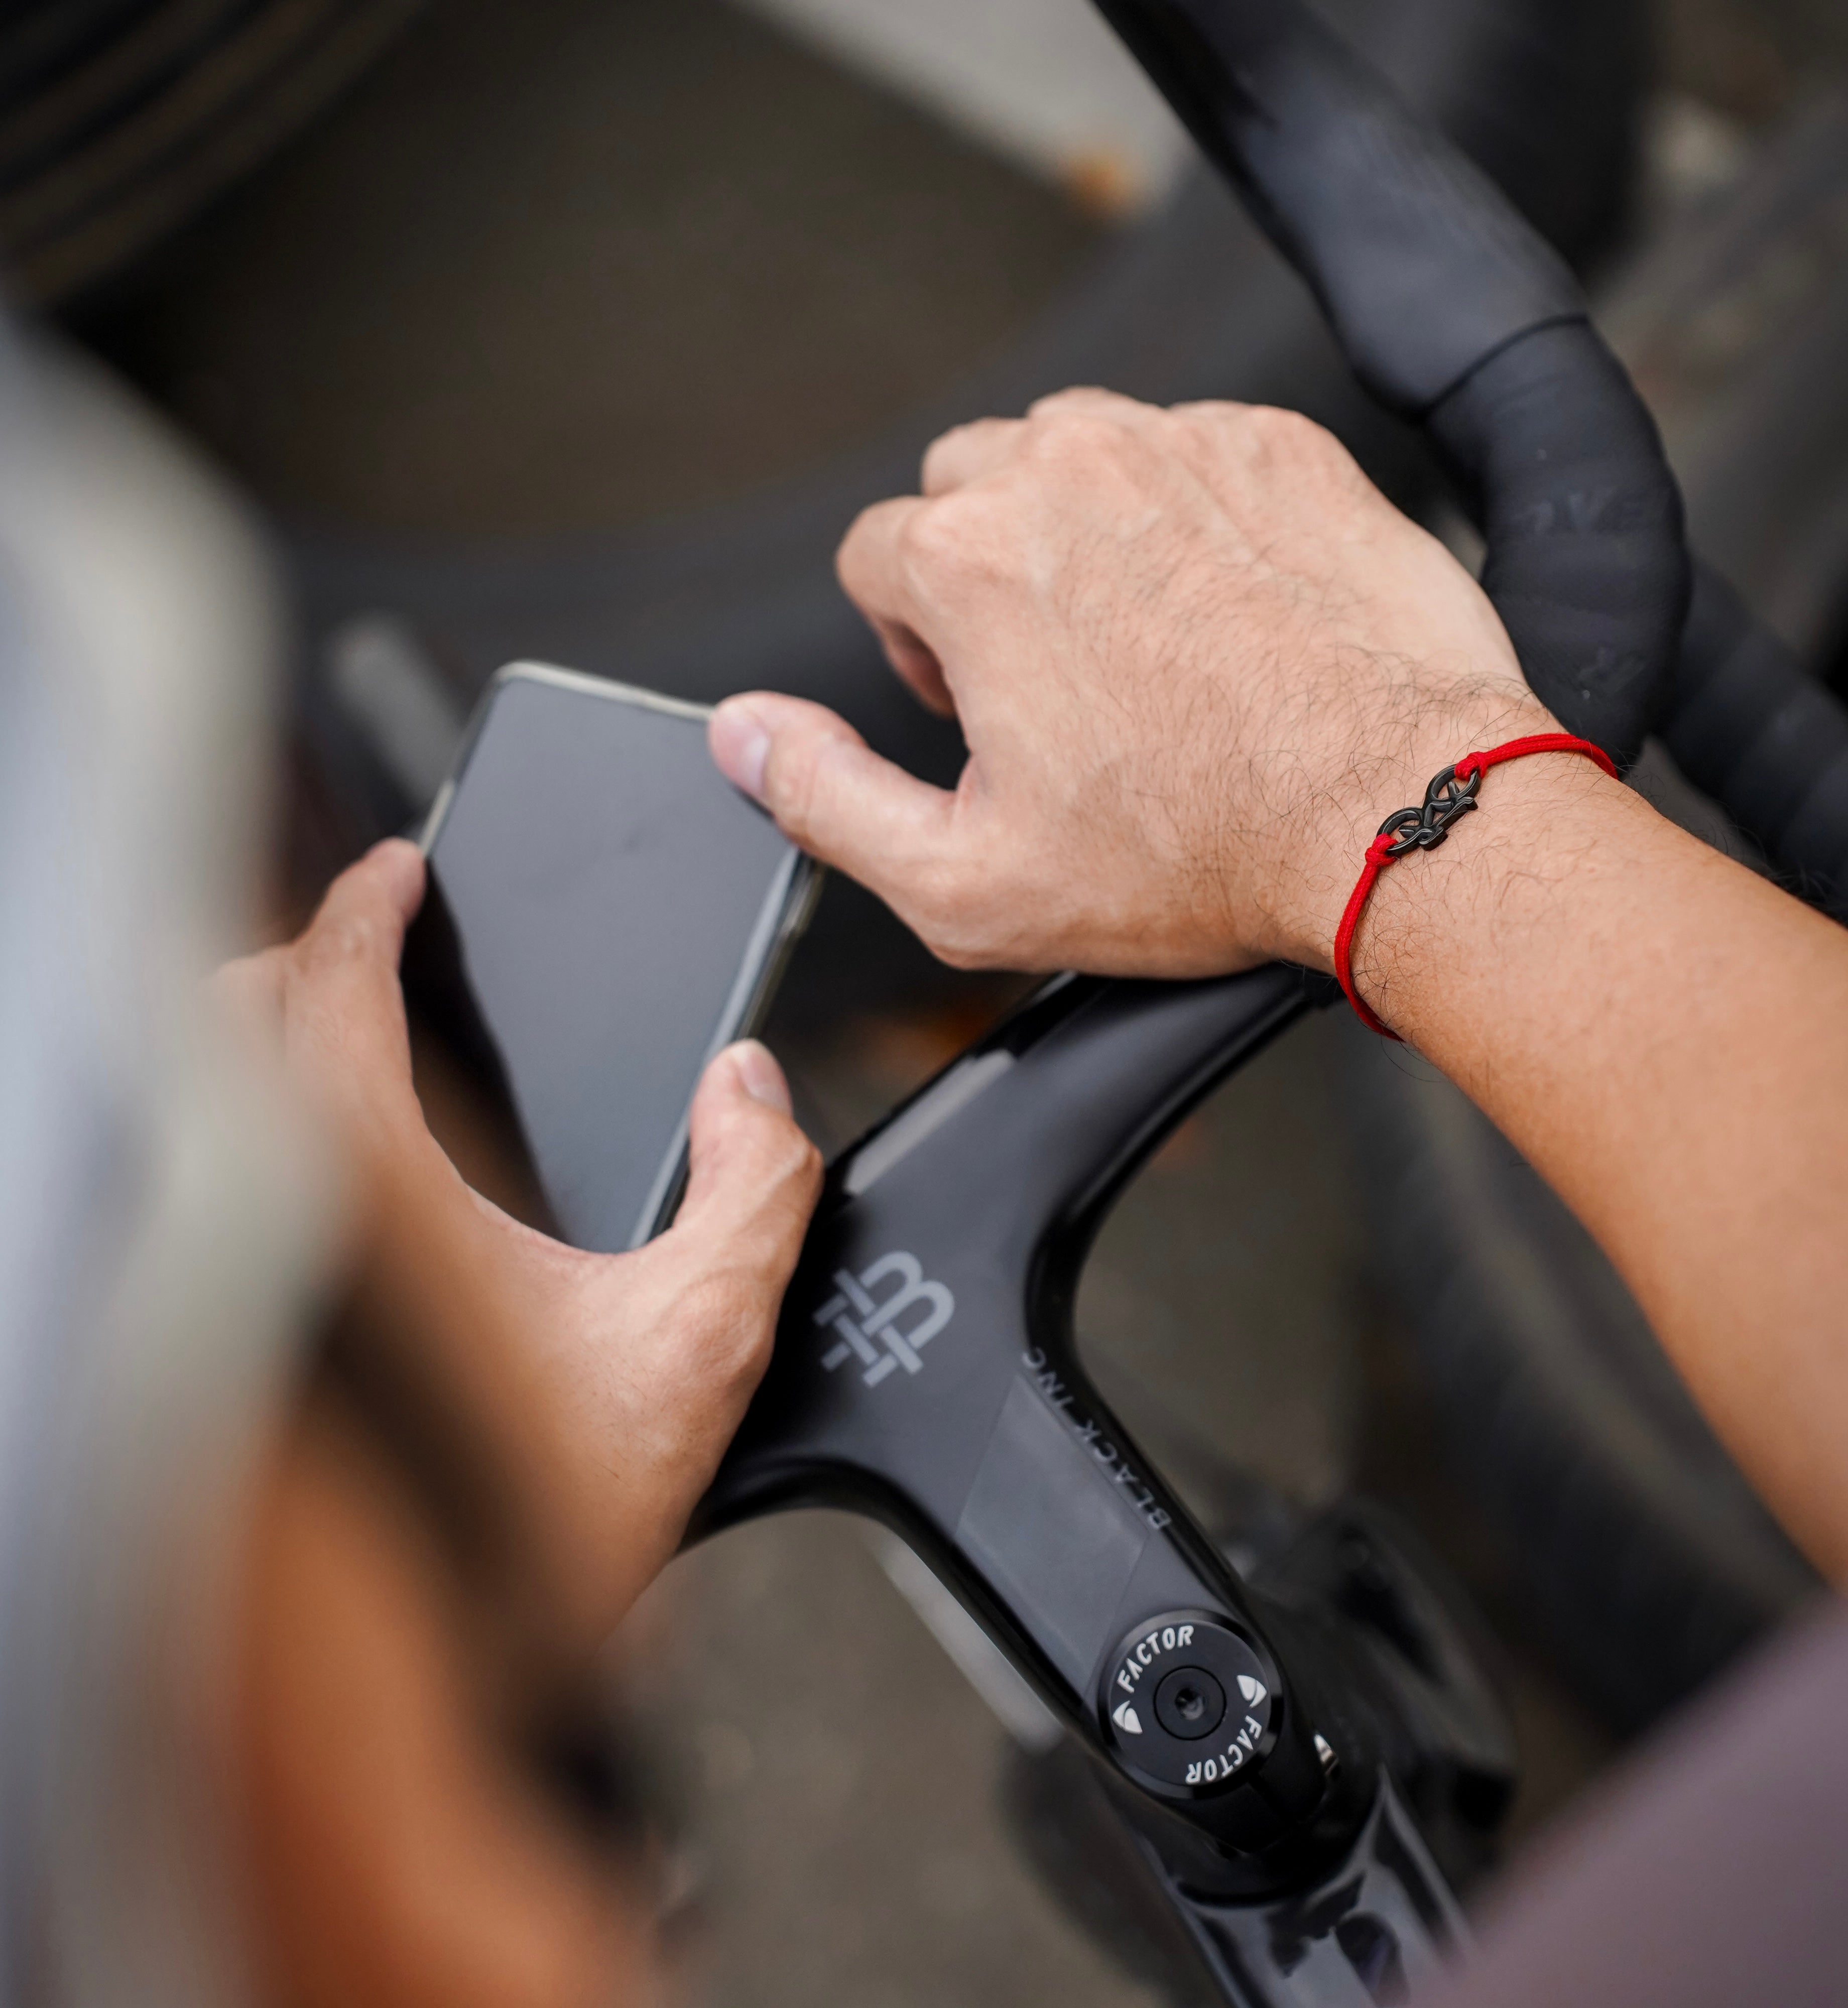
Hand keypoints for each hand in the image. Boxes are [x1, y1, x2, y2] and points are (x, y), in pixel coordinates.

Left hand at [218, 840, 821, 1617]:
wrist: (468, 1672)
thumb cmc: (557, 1525)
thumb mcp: (701, 1341)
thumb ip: (755, 1191)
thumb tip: (748, 1091)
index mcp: (369, 1201)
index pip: (330, 998)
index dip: (364, 912)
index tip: (399, 874)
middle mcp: (277, 1231)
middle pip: (224, 1027)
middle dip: (289, 960)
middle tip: (365, 946)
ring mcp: (238, 1289)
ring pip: (191, 1107)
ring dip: (257, 1046)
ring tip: (338, 1032)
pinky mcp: (238, 1345)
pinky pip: (211, 1184)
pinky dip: (251, 1132)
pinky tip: (333, 1171)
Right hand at [708, 387, 1554, 978]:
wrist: (1393, 814)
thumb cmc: (1195, 856)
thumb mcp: (964, 881)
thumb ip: (824, 798)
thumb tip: (742, 735)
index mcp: (970, 558)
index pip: (875, 555)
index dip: (912, 643)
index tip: (978, 704)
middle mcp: (1068, 467)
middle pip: (967, 484)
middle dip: (986, 571)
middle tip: (1054, 680)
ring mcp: (1183, 442)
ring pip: (1078, 451)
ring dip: (1082, 531)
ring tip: (1141, 644)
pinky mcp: (1280, 445)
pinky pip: (1192, 450)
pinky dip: (1190, 516)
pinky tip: (1226, 616)